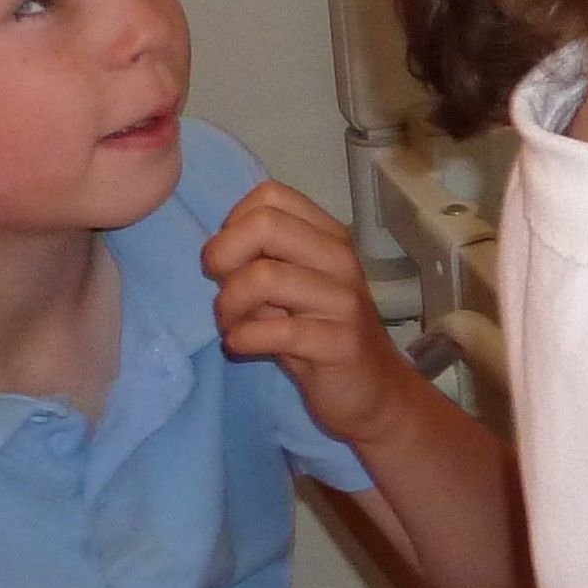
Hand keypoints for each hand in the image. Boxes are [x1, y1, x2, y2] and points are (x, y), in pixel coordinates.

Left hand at [204, 180, 416, 448]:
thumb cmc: (320, 334)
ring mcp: (343, 300)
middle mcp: (339, 258)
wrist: (372, 391)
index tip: (233, 260)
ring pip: (263, 277)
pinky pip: (276, 331)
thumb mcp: (291, 288)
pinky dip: (243, 338)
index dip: (234, 224)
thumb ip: (260, 261)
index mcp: (327, 236)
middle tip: (221, 287)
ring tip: (232, 324)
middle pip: (264, 224)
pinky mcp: (340, 342)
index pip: (269, 195)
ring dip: (229, 305)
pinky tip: (241, 346)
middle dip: (223, 255)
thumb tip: (214, 249)